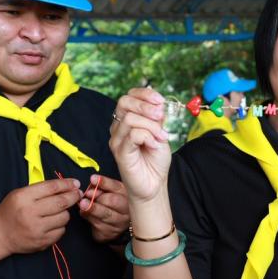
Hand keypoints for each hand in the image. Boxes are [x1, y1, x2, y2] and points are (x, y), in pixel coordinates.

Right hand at [0, 178, 81, 254]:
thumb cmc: (11, 211)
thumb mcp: (20, 194)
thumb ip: (41, 189)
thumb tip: (68, 185)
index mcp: (23, 198)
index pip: (52, 188)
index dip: (67, 184)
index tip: (76, 183)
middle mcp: (30, 213)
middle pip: (61, 203)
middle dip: (73, 197)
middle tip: (77, 194)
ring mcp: (36, 229)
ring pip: (64, 217)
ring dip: (64, 213)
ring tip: (58, 211)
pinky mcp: (42, 242)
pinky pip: (61, 231)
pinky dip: (60, 226)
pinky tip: (52, 223)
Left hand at [78, 174, 130, 242]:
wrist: (116, 226)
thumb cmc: (111, 204)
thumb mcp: (110, 192)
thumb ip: (102, 187)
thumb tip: (92, 182)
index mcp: (126, 195)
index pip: (116, 187)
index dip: (104, 182)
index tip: (93, 179)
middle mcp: (126, 209)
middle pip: (113, 201)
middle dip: (99, 197)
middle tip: (87, 194)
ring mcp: (118, 223)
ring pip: (105, 214)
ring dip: (92, 208)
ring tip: (83, 204)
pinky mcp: (109, 233)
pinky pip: (97, 224)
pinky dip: (88, 217)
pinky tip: (84, 212)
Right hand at [108, 88, 171, 203]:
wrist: (154, 184)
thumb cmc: (155, 160)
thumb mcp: (160, 132)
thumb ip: (156, 118)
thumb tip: (157, 102)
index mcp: (126, 120)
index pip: (129, 96)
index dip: (145, 94)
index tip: (161, 101)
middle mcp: (118, 128)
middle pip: (124, 102)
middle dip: (146, 106)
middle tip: (161, 117)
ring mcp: (116, 140)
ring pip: (130, 118)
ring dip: (151, 126)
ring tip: (161, 137)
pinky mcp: (120, 152)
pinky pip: (132, 134)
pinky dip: (148, 136)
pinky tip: (154, 145)